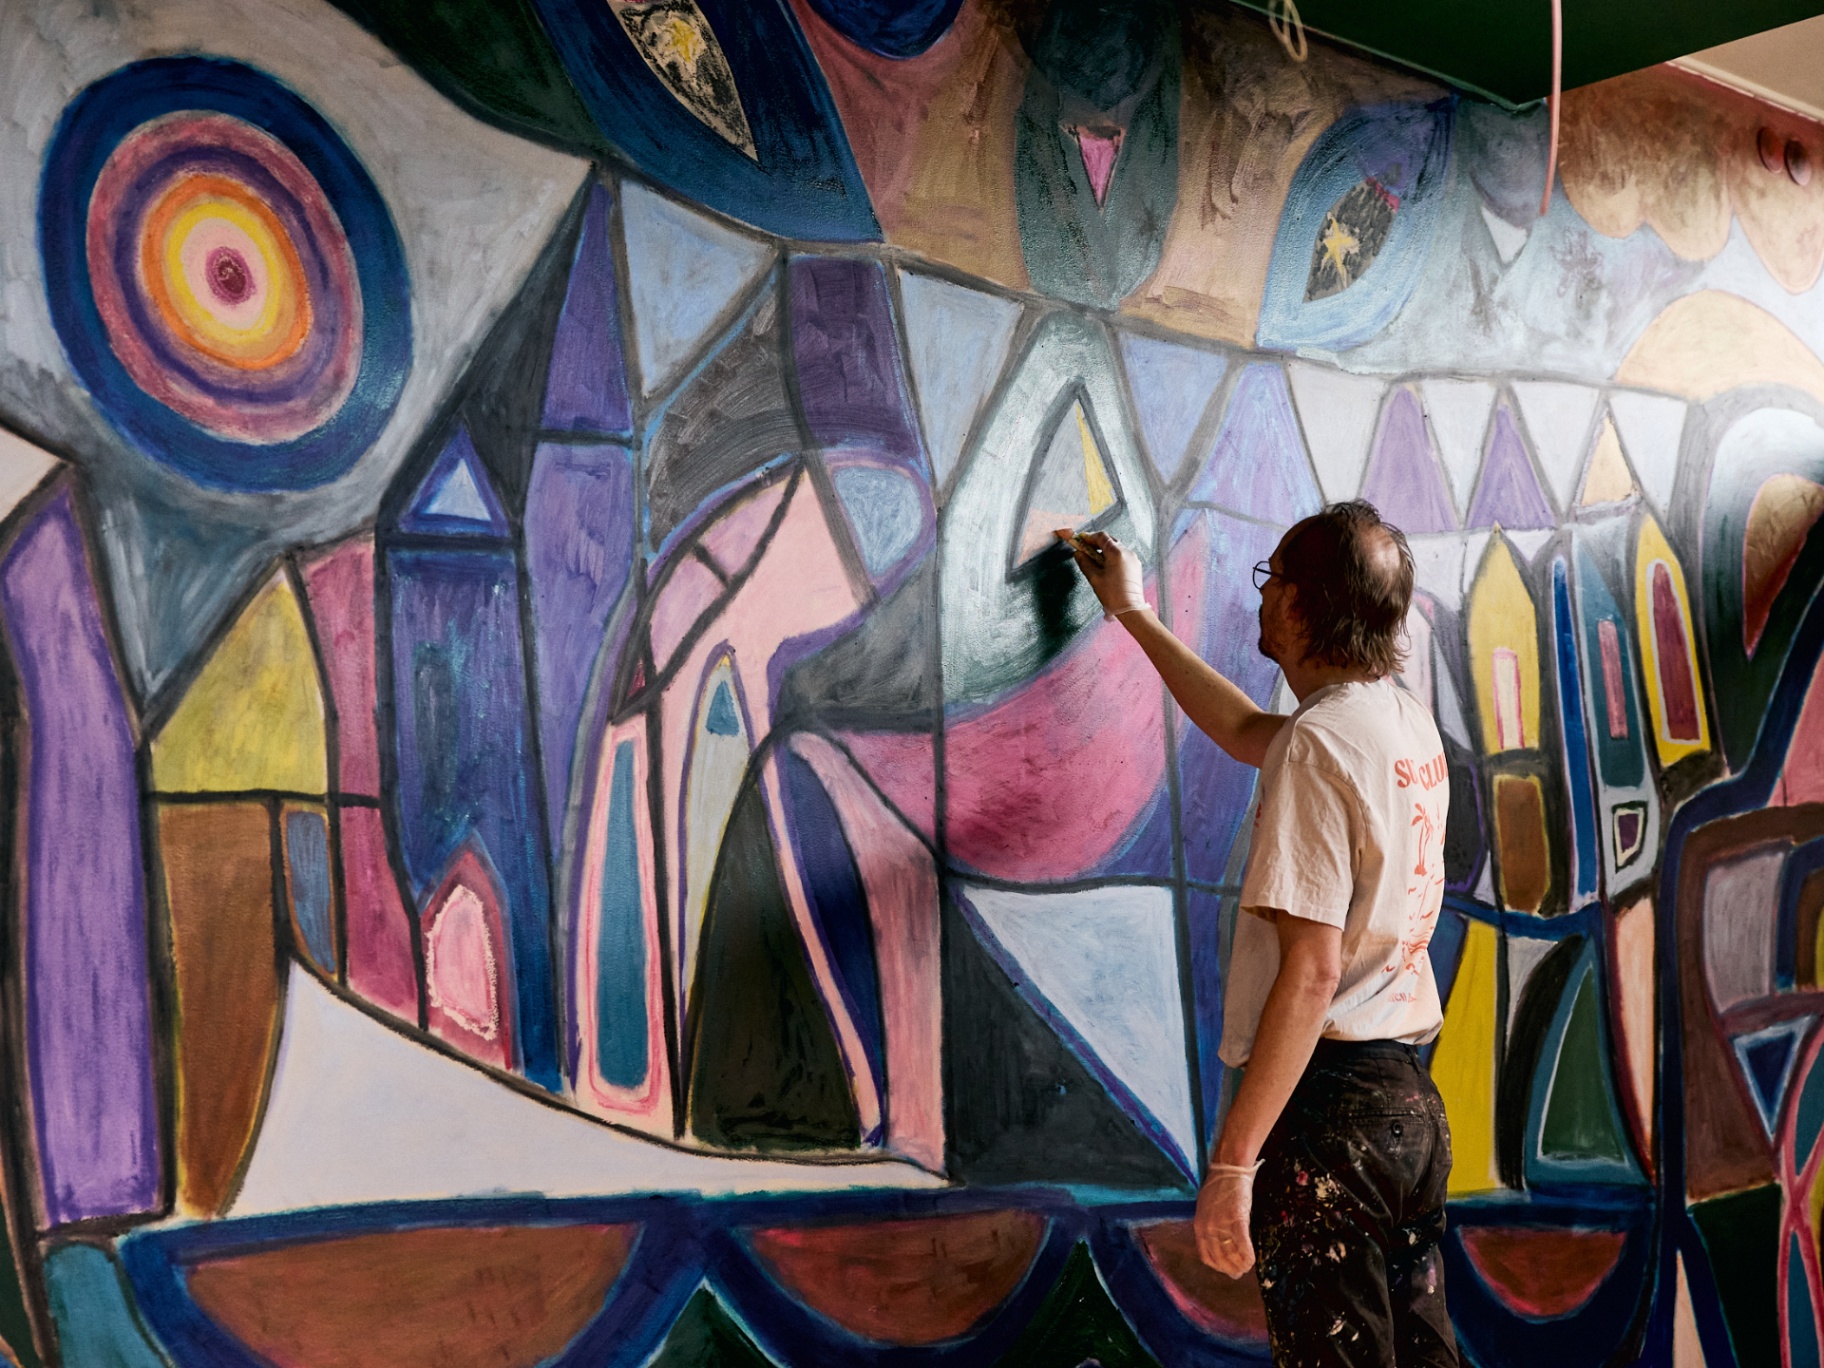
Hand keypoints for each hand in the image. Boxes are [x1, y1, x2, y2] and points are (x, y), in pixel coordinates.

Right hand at [1056, 529, 1147, 618]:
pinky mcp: (1135, 566)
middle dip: (1096, 543)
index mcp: (1117, 553)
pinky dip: (1112, 556)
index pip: (1101, 537)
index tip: (1080, 540)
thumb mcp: (1094, 578)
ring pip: (1116, 548)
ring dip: (1104, 550)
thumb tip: (1078, 553)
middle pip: (1110, 540)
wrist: (1130, 608)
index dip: (1089, 537)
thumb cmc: (1113, 595)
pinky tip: (1105, 566)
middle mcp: (1127, 553)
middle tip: (1085, 549)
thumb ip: (1085, 563)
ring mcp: (1133, 559)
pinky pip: (1122, 556)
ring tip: (1094, 559)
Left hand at [1194, 1161, 1260, 1277]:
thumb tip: (1220, 1244)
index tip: (1226, 1269)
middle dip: (1231, 1269)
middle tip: (1239, 1273)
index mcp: (1199, 1226)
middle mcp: (1208, 1228)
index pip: (1206, 1256)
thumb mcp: (1206, 1209)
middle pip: (1220, 1258)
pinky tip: (1252, 1260)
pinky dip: (1248, 1256)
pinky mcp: (1237, 1219)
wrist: (1229, 1169)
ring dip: (1240, 1265)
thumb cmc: (1220, 1188)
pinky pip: (1243, 1245)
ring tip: (1247, 1267)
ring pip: (1232, 1255)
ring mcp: (1222, 1224)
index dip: (1218, 1266)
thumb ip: (1210, 1226)